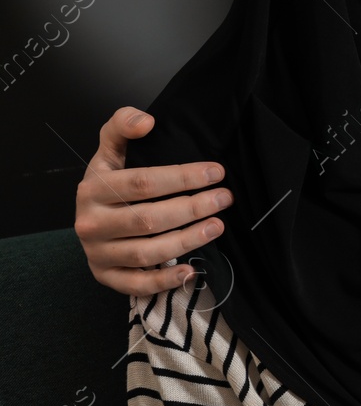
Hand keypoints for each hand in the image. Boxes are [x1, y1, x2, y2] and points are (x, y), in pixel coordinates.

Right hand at [74, 108, 232, 295]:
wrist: (89, 217)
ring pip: (146, 252)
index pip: (143, 182)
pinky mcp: (106, 276)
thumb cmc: (109, 182)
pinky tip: (191, 271)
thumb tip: (146, 121)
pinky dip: (164, 281)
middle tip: (225, 198)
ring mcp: (97, 252)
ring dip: (187, 240)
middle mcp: (91, 223)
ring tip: (217, 226)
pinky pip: (136, 284)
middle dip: (193, 207)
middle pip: (148, 218)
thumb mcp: (110, 150)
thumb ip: (122, 126)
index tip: (216, 172)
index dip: (183, 177)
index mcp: (94, 188)